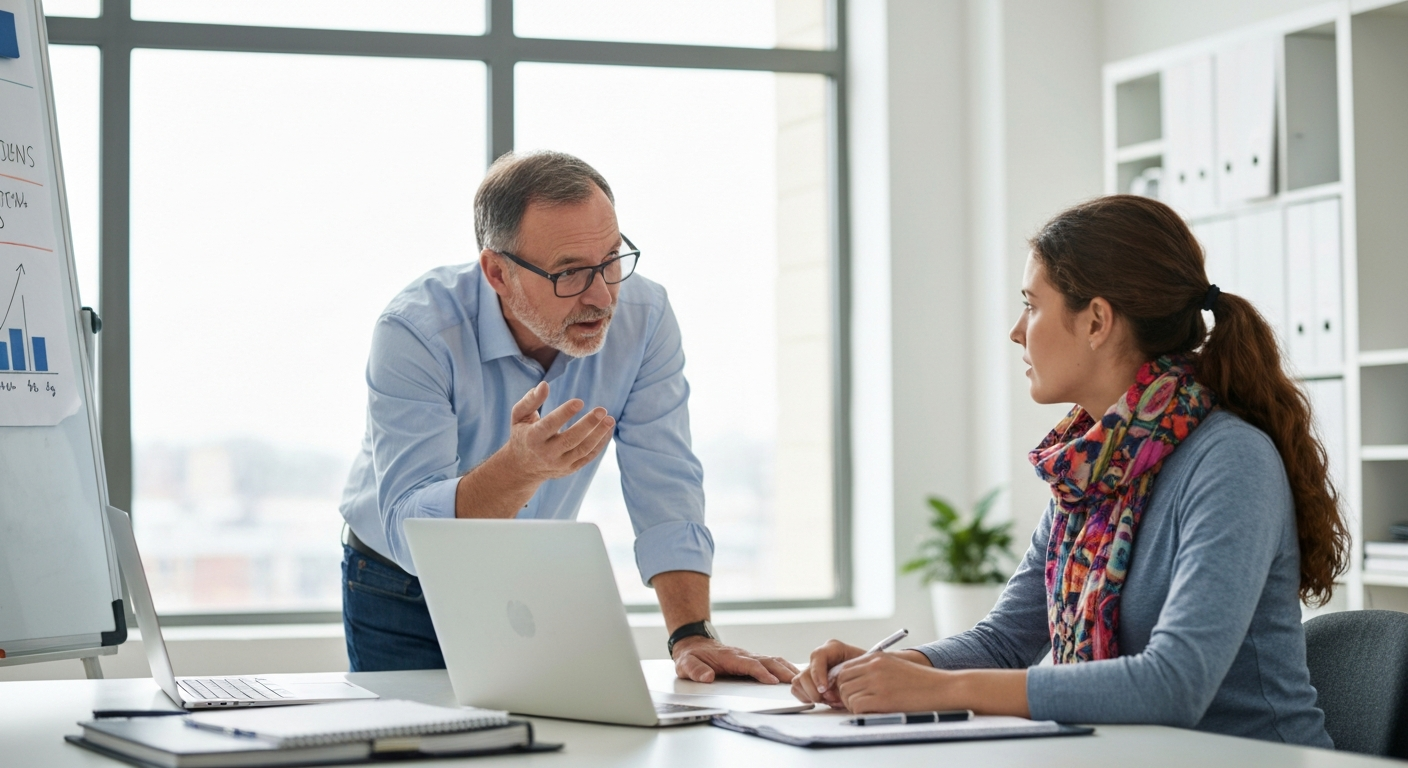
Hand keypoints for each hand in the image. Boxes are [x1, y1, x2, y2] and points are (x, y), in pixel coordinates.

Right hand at [505, 382, 613, 482]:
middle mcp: (546, 453)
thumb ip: (531, 400)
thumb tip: (544, 384)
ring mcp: (559, 463)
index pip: (550, 425)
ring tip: (610, 419)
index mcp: (532, 438)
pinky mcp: (570, 468)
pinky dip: (600, 444)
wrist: (522, 468)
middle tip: (602, 410)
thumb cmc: (522, 434)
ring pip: (582, 450)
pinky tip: (608, 429)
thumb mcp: (519, 416)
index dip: (564, 413)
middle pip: (570, 439)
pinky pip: (588, 456)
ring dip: (598, 435)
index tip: (580, 401)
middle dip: (588, 424)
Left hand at [672, 636, 798, 684]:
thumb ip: (695, 670)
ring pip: (771, 660)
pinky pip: (769, 662)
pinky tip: (792, 673)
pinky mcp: (750, 659)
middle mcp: (742, 655)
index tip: (772, 682)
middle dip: (782, 671)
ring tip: (800, 677)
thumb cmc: (691, 655)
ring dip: (786, 667)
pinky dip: (783, 666)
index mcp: (729, 657)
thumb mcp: (685, 664)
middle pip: (766, 661)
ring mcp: (747, 656)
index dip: (761, 673)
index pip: (749, 664)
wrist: (693, 643)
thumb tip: (707, 677)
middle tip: (796, 681)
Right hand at [791, 639, 864, 707]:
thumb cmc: (871, 670)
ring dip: (811, 695)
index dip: (818, 674)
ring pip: (798, 682)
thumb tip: (836, 690)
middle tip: (830, 699)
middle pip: (805, 673)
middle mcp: (821, 658)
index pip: (817, 656)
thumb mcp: (865, 668)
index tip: (824, 689)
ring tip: (828, 700)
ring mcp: (813, 669)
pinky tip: (822, 700)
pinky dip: (807, 697)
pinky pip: (798, 689)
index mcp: (833, 648)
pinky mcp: (809, 681)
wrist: (873, 677)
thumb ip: (852, 674)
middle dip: (815, 690)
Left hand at [831, 651, 949, 713]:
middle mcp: (874, 667)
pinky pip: (856, 706)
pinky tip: (873, 712)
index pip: (845, 668)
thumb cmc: (922, 682)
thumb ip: (875, 669)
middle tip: (857, 704)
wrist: (943, 688)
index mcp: (877, 658)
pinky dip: (860, 712)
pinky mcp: (883, 698)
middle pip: (842, 681)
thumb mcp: (896, 666)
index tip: (850, 693)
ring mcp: (878, 682)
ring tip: (867, 708)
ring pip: (847, 694)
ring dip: (852, 705)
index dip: (843, 683)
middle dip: (845, 694)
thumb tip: (855, 681)